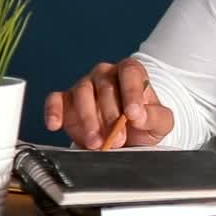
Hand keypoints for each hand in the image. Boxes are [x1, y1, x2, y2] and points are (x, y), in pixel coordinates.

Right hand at [43, 58, 174, 149]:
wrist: (127, 140)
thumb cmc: (143, 124)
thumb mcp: (161, 122)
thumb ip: (156, 116)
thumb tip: (140, 116)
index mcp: (131, 72)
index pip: (130, 73)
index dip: (131, 93)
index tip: (133, 115)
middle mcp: (106, 75)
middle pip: (105, 87)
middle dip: (111, 116)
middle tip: (117, 139)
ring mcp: (85, 86)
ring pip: (82, 93)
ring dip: (88, 119)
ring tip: (96, 142)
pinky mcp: (66, 101)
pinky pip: (56, 100)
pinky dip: (54, 111)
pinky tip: (55, 124)